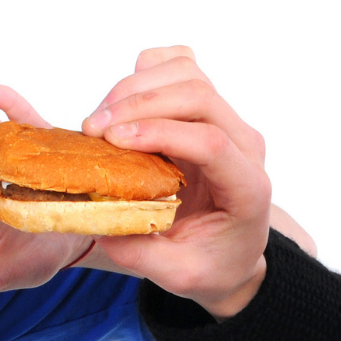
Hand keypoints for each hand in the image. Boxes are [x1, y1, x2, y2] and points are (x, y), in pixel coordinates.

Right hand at [80, 47, 274, 317]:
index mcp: (248, 187)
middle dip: (138, 104)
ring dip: (136, 86)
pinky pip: (180, 65)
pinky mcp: (208, 106)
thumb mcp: (179, 275)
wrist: (234, 250)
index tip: (113, 142)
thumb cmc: (211, 263)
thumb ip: (140, 253)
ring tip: (100, 119)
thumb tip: (97, 221)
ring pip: (188, 71)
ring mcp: (228, 119)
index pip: (212, 142)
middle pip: (199, 95)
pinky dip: (147, 71)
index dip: (160, 133)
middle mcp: (244, 144)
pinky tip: (121, 101)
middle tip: (92, 130)